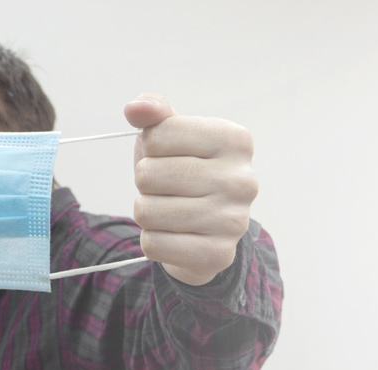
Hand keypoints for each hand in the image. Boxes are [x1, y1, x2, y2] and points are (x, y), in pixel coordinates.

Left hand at [125, 94, 257, 285]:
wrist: (208, 230)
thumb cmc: (186, 173)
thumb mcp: (172, 137)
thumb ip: (155, 113)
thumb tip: (135, 108)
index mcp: (234, 139)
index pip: (158, 135)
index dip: (150, 148)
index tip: (170, 157)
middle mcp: (242, 179)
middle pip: (148, 174)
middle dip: (146, 183)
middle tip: (168, 189)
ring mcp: (233, 220)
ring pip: (146, 211)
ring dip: (147, 213)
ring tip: (170, 212)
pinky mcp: (218, 254)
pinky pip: (153, 244)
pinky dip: (153, 241)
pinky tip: (174, 235)